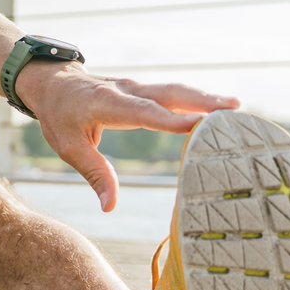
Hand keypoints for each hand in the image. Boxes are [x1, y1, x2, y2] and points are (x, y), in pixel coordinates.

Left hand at [17, 62, 238, 212]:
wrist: (53, 82)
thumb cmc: (60, 115)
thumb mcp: (68, 147)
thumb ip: (94, 174)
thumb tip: (110, 207)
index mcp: (108, 103)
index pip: (145, 112)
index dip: (173, 120)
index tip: (202, 125)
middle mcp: (128, 91)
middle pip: (169, 94)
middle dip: (202, 100)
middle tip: (234, 110)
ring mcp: (137, 87)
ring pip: (175, 90)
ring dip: (205, 97)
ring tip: (236, 108)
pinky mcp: (143, 91)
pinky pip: (172, 94)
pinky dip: (195, 99)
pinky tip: (218, 110)